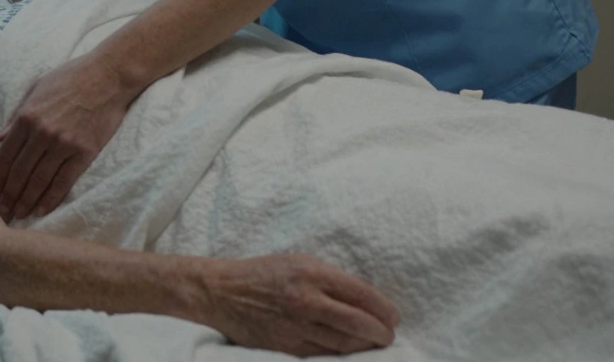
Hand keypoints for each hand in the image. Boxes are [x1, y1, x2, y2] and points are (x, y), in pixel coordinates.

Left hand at [0, 53, 133, 219]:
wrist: (108, 75)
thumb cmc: (71, 77)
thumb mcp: (37, 89)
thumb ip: (17, 115)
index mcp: (27, 117)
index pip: (6, 154)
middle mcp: (42, 133)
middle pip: (20, 171)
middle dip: (9, 194)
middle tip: (3, 210)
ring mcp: (63, 144)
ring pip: (39, 180)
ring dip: (26, 200)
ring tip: (19, 214)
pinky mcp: (84, 152)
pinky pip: (63, 181)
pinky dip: (51, 198)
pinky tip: (41, 209)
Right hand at [199, 255, 400, 357]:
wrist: (220, 292)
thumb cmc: (262, 273)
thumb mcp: (298, 262)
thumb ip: (330, 279)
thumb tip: (365, 300)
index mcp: (311, 273)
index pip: (362, 295)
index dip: (385, 310)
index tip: (394, 316)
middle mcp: (305, 300)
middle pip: (358, 324)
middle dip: (381, 333)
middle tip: (388, 335)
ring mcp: (295, 327)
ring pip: (344, 345)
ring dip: (364, 347)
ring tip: (372, 344)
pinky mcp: (286, 347)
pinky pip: (323, 355)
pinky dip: (340, 355)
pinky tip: (348, 351)